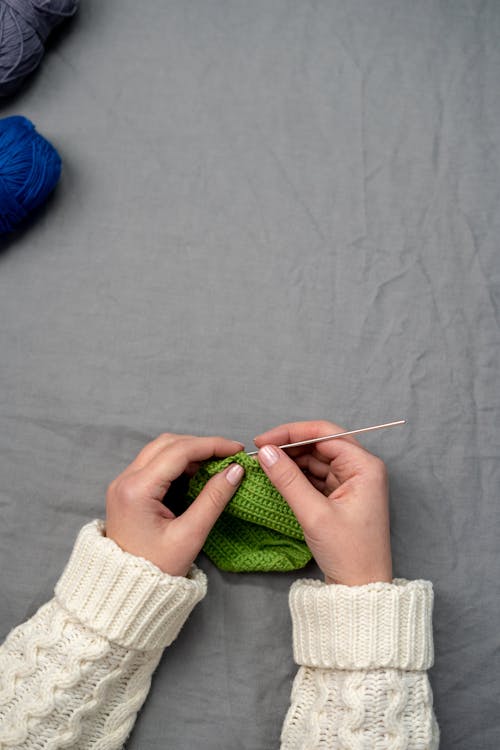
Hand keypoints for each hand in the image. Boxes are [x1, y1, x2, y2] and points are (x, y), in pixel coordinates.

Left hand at [105, 433, 244, 576]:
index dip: (211, 446)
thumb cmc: (156, 570)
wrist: (125, 593)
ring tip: (216, 464)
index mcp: (137, 490)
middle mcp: (125, 480)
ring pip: (160, 450)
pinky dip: (178, 463)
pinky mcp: (127, 490)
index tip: (237, 450)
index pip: (179, 451)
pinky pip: (154, 464)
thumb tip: (235, 471)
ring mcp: (123, 484)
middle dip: (201, 445)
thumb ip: (214, 499)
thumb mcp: (190, 535)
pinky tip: (197, 474)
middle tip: (229, 456)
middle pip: (168, 444)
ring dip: (189, 452)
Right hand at [253, 420, 391, 585]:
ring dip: (290, 461)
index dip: (290, 433)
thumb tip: (265, 452)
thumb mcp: (314, 514)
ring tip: (263, 465)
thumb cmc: (349, 554)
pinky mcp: (342, 496)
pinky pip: (316, 476)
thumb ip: (288, 479)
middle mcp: (361, 469)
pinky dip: (296, 475)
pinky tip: (277, 477)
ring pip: (316, 459)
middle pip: (320, 444)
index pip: (324, 434)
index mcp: (364, 467)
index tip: (262, 441)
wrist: (361, 590)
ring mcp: (352, 482)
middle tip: (259, 452)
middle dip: (288, 446)